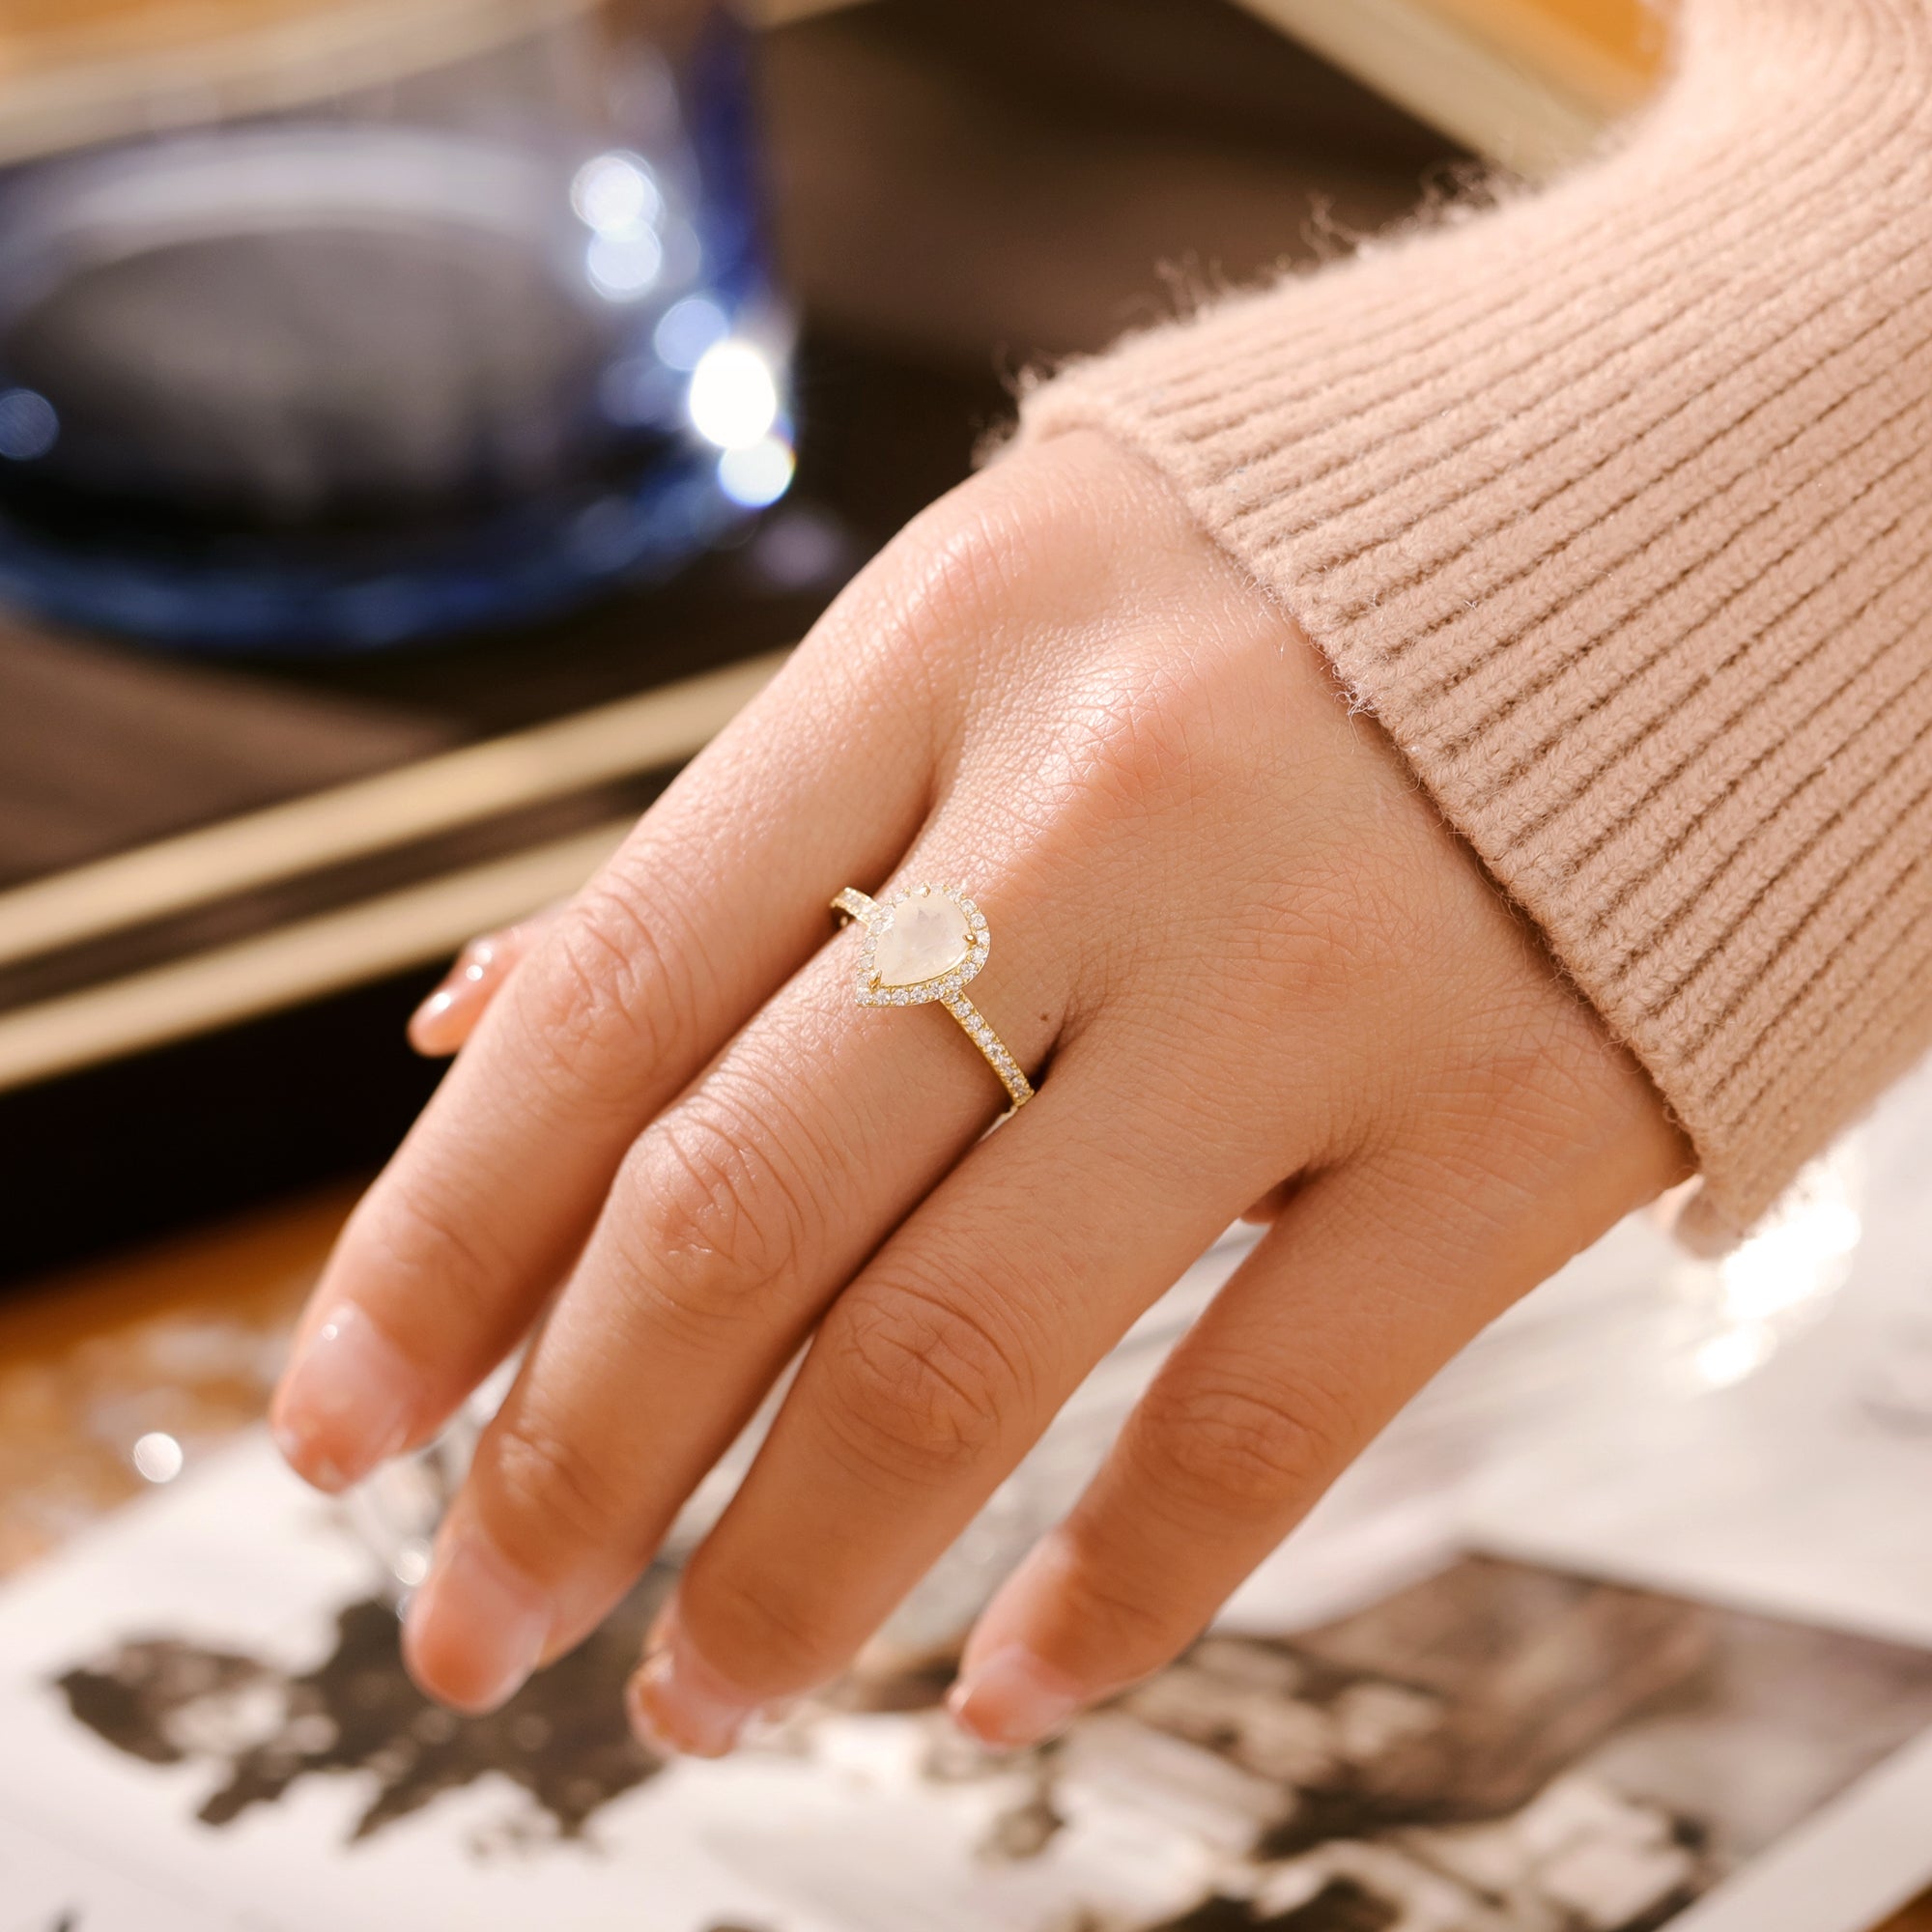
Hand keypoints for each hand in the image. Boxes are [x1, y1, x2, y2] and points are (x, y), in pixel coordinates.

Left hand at [271, 430, 1687, 1752]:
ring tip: (702, 1687)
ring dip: (791, 1569)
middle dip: (570, 1459)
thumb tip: (481, 1020)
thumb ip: (756, 834)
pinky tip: (1005, 1681)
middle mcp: (1102, 800)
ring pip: (969, 1350)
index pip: (611, 1002)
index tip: (346, 1434)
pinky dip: (1114, 1593)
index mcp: (943, 642)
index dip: (443, 1252)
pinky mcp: (1520, 1111)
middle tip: (476, 1626)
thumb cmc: (1326, 574)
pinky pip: (1263, 1416)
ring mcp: (1315, 962)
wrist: (1729, 493)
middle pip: (746, 1208)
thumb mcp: (1002, 621)